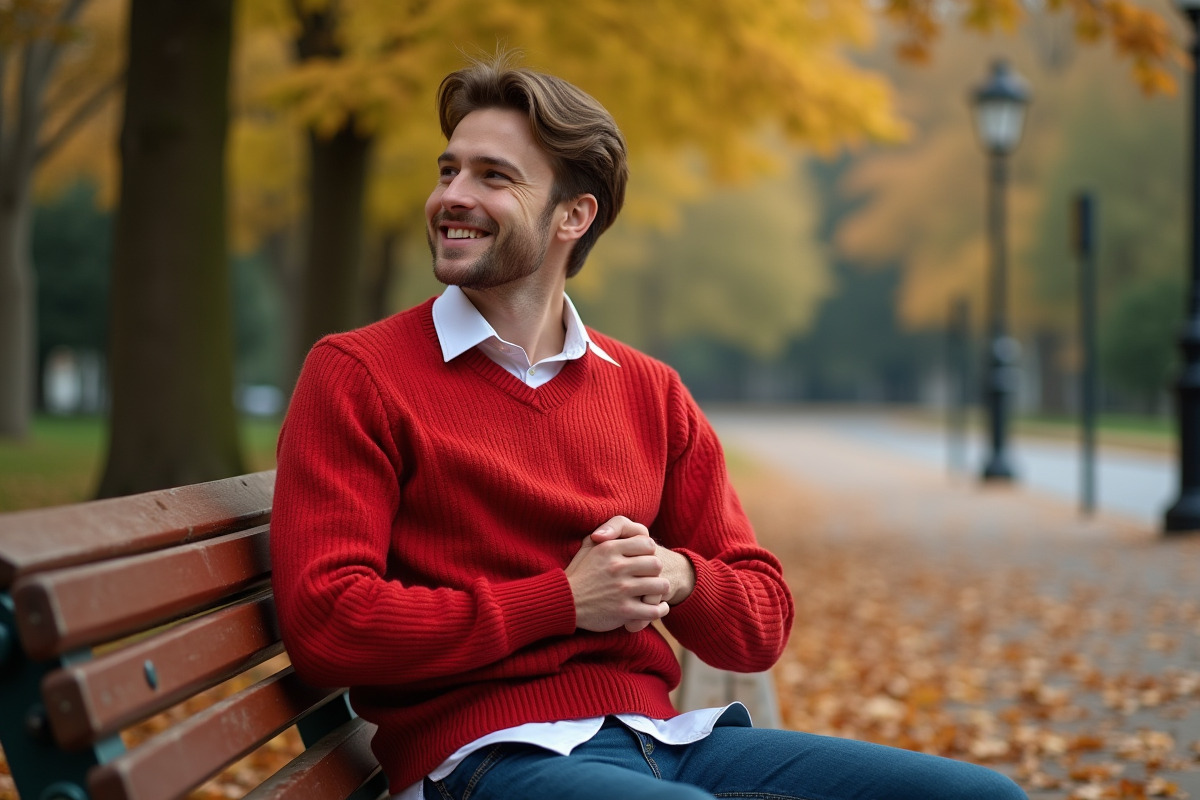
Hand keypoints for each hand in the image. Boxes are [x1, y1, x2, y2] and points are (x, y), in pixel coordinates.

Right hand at [566, 517, 669, 632]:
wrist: (563, 602)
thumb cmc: (577, 574)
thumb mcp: (587, 547)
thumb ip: (604, 534)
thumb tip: (618, 528)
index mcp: (609, 549)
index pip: (647, 544)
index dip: (649, 551)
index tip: (645, 559)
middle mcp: (617, 567)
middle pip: (656, 564)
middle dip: (656, 571)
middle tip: (651, 576)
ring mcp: (622, 590)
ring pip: (660, 586)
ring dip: (660, 590)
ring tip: (656, 591)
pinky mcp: (624, 611)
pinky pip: (654, 609)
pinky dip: (660, 609)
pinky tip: (658, 608)